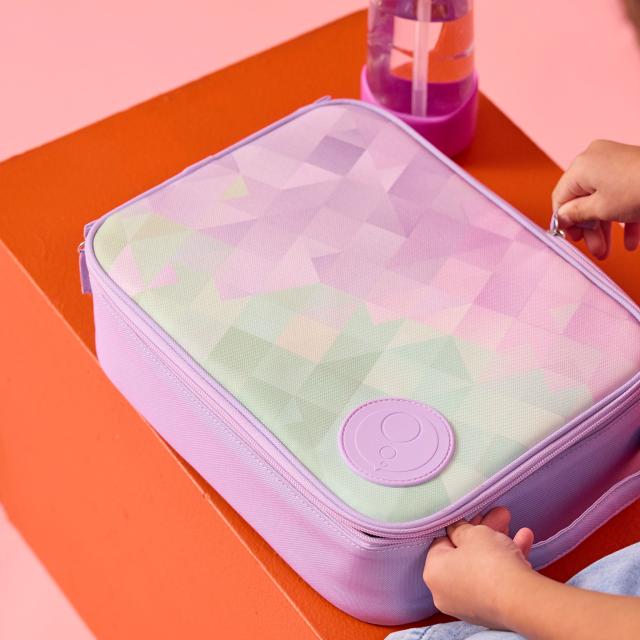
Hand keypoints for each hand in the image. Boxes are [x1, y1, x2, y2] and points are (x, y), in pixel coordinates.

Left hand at [423, 507, 534, 628]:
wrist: (521, 601)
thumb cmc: (489, 563)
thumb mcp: (472, 533)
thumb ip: (460, 528)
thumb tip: (455, 529)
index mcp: (433, 573)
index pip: (441, 543)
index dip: (459, 526)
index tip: (476, 516)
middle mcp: (446, 592)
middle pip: (464, 554)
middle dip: (483, 533)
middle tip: (497, 517)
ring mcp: (468, 605)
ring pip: (482, 566)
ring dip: (498, 544)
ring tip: (514, 525)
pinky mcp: (490, 611)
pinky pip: (495, 582)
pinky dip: (507, 563)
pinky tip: (524, 541)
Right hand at [552, 140, 639, 258]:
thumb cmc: (638, 190)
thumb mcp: (600, 209)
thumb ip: (575, 215)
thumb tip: (562, 218)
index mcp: (580, 167)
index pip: (561, 198)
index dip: (564, 222)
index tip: (574, 240)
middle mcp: (595, 160)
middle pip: (582, 200)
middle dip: (590, 229)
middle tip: (596, 249)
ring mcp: (615, 162)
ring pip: (602, 200)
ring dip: (606, 228)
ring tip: (610, 251)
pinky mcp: (633, 169)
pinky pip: (620, 195)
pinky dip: (622, 217)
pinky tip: (631, 240)